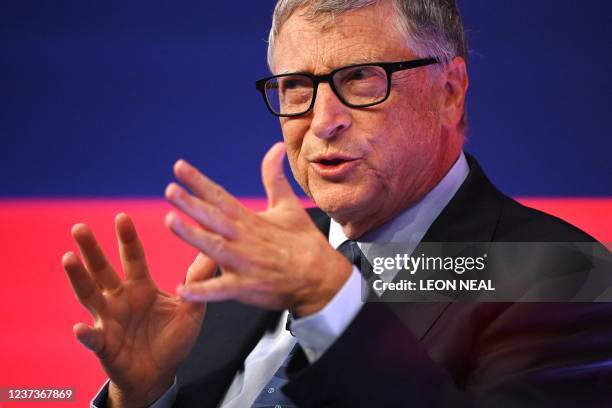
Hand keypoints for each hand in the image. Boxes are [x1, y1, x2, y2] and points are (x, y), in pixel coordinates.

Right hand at [62, 214, 214, 406]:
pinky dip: (86, 334)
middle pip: (102, 270)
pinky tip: (79, 327)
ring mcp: (109, 320)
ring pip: (89, 296)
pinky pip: (94, 339)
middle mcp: (120, 299)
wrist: (160, 374)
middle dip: (91, 250)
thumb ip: (199, 282)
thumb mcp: (191, 310)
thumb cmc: (173, 340)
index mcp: (141, 288)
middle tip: (79, 228)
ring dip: (78, 278)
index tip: (121, 217)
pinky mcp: (105, 345)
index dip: (127, 239)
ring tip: (68, 259)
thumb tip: (214, 250)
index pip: (132, 258)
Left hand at [165, 142, 352, 315]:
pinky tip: (183, 290)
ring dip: (192, 235)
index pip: (220, 197)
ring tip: (171, 222)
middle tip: (171, 190)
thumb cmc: (304, 244)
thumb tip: (276, 147)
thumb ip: (274, 177)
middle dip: (191, 204)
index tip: (179, 167)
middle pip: (214, 218)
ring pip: (214, 248)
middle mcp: (244, 239)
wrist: (322, 279)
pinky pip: (221, 290)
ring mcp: (244, 263)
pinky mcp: (246, 287)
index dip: (199, 182)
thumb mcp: (289, 206)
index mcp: (250, 220)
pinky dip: (203, 291)